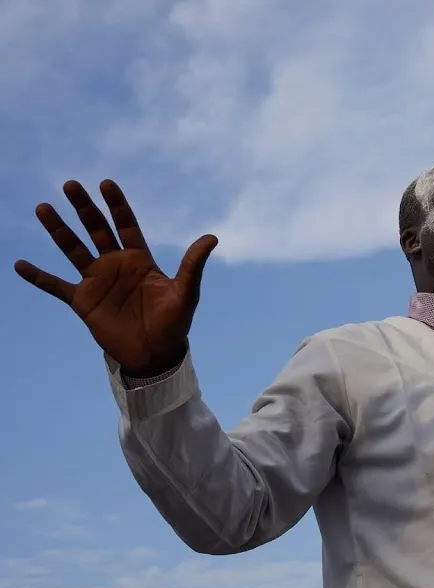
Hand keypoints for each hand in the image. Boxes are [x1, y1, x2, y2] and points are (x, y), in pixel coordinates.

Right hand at [14, 180, 217, 375]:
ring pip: (73, 249)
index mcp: (139, 259)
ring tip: (43, 208)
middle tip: (71, 184)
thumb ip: (192, 265)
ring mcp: (97, 282)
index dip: (117, 205)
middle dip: (84, 208)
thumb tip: (212, 237)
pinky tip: (19, 264)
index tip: (106, 183)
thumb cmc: (174, 323)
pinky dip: (38, 276)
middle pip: (96, 229)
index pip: (126, 225)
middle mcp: (115, 265)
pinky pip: (55, 286)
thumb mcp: (185, 292)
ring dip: (58, 230)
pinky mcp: (83, 302)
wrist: (155, 354)